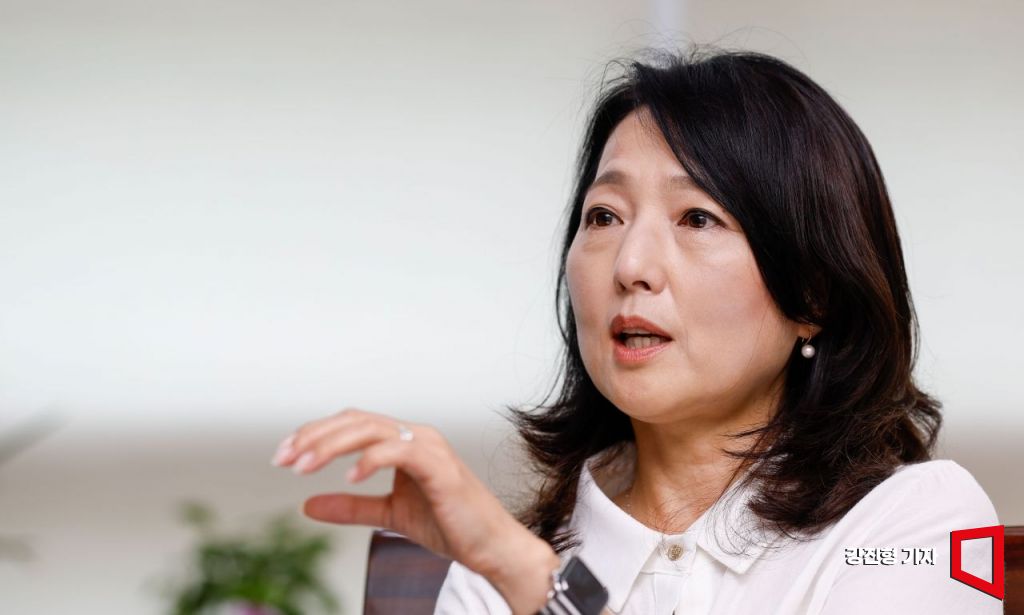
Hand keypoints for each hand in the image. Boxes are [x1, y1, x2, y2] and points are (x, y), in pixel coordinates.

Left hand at [271, 408, 559, 614]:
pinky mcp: (439, 465)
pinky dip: (370, 459)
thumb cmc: (450, 524)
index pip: (351, 424)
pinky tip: (348, 476)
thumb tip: (307, 505)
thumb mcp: (389, 514)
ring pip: (371, 429)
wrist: (490, 546)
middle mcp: (415, 436)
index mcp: (403, 441)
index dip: (314, 435)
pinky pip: (399, 450)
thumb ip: (352, 506)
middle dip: (314, 436)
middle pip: (355, 420)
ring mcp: (428, 447)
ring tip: (303, 467)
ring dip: (332, 445)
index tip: (283, 455)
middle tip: (283, 458)